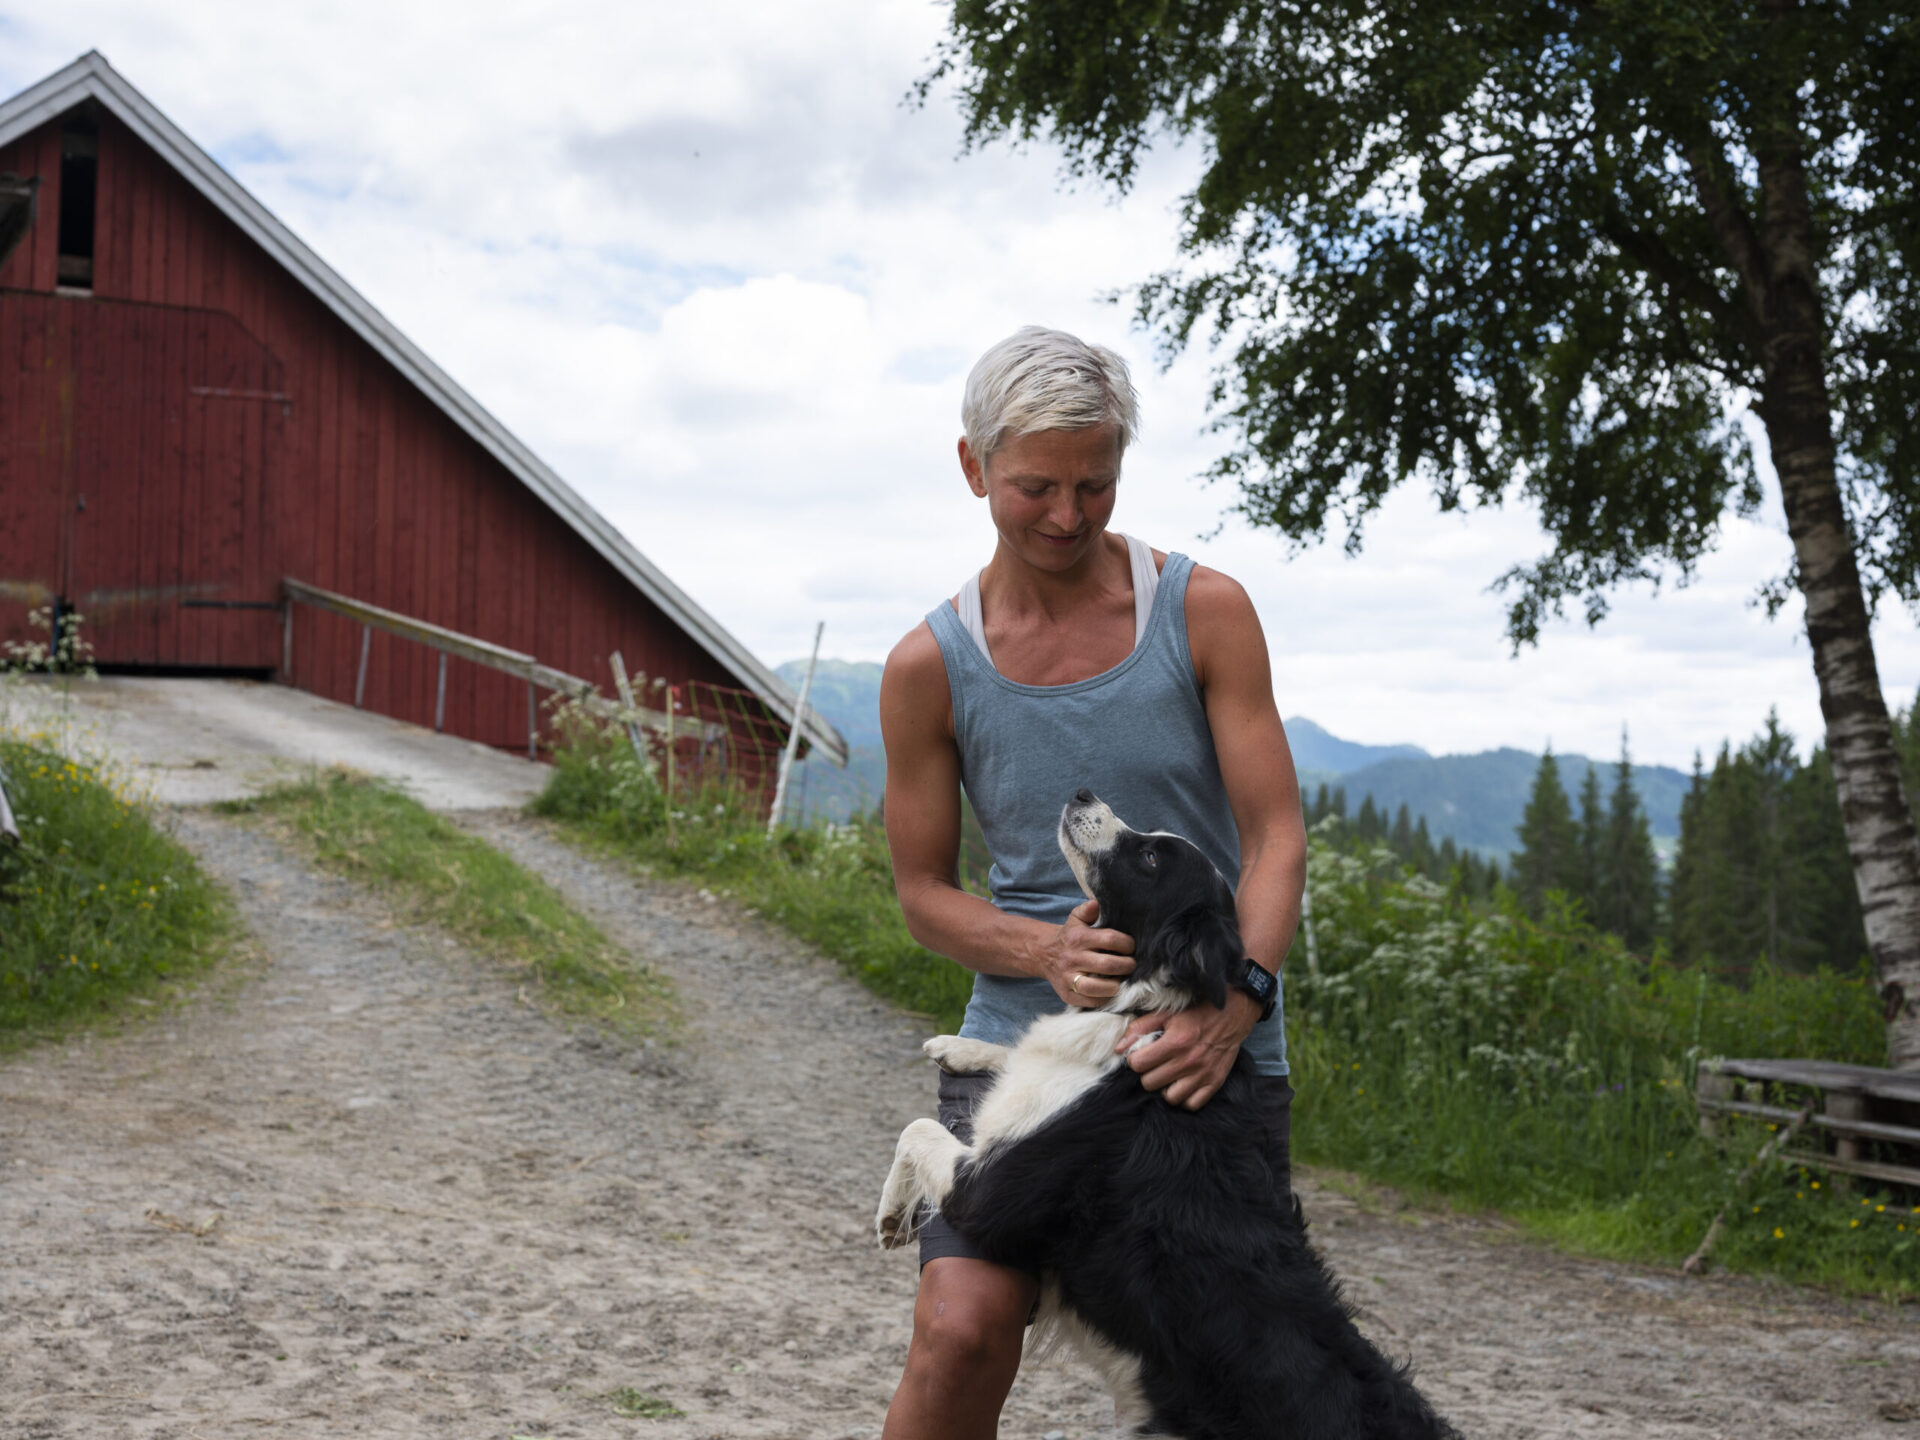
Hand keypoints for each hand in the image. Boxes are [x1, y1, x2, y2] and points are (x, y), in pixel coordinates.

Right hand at [1036, 899, 1135, 1007]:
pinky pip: (1092, 1002)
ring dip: (1117, 985)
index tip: (1131, 946)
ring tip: (1121, 979)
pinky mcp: (1068, 995)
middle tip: (1132, 964)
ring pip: (1100, 988)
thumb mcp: (1076, 918)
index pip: (1111, 939)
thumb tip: (1097, 903)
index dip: (1127, 944)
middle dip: (1127, 965)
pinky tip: (1111, 990)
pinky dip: (1106, 998)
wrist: (1043, 954)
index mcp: (1078, 938)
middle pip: (1109, 965)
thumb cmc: (1069, 936)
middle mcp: (1073, 959)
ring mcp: (1069, 979)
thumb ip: (1088, 910)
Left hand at [1116, 991, 1258, 1108]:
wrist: (1233, 1015)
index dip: (1135, 1059)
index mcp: (1175, 1042)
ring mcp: (1203, 1075)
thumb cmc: (1196, 1013)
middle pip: (1150, 1083)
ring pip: (1169, 1098)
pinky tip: (1182, 1084)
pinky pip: (1191, 1104)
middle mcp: (1189, 1061)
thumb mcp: (1166, 1013)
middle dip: (1148, 1073)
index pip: (1138, 1064)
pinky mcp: (1215, 1083)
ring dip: (1165, 1087)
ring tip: (1168, 1075)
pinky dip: (1184, 1098)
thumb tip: (1118, 1049)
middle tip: (1155, 1063)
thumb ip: (1140, 1028)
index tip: (1142, 1054)